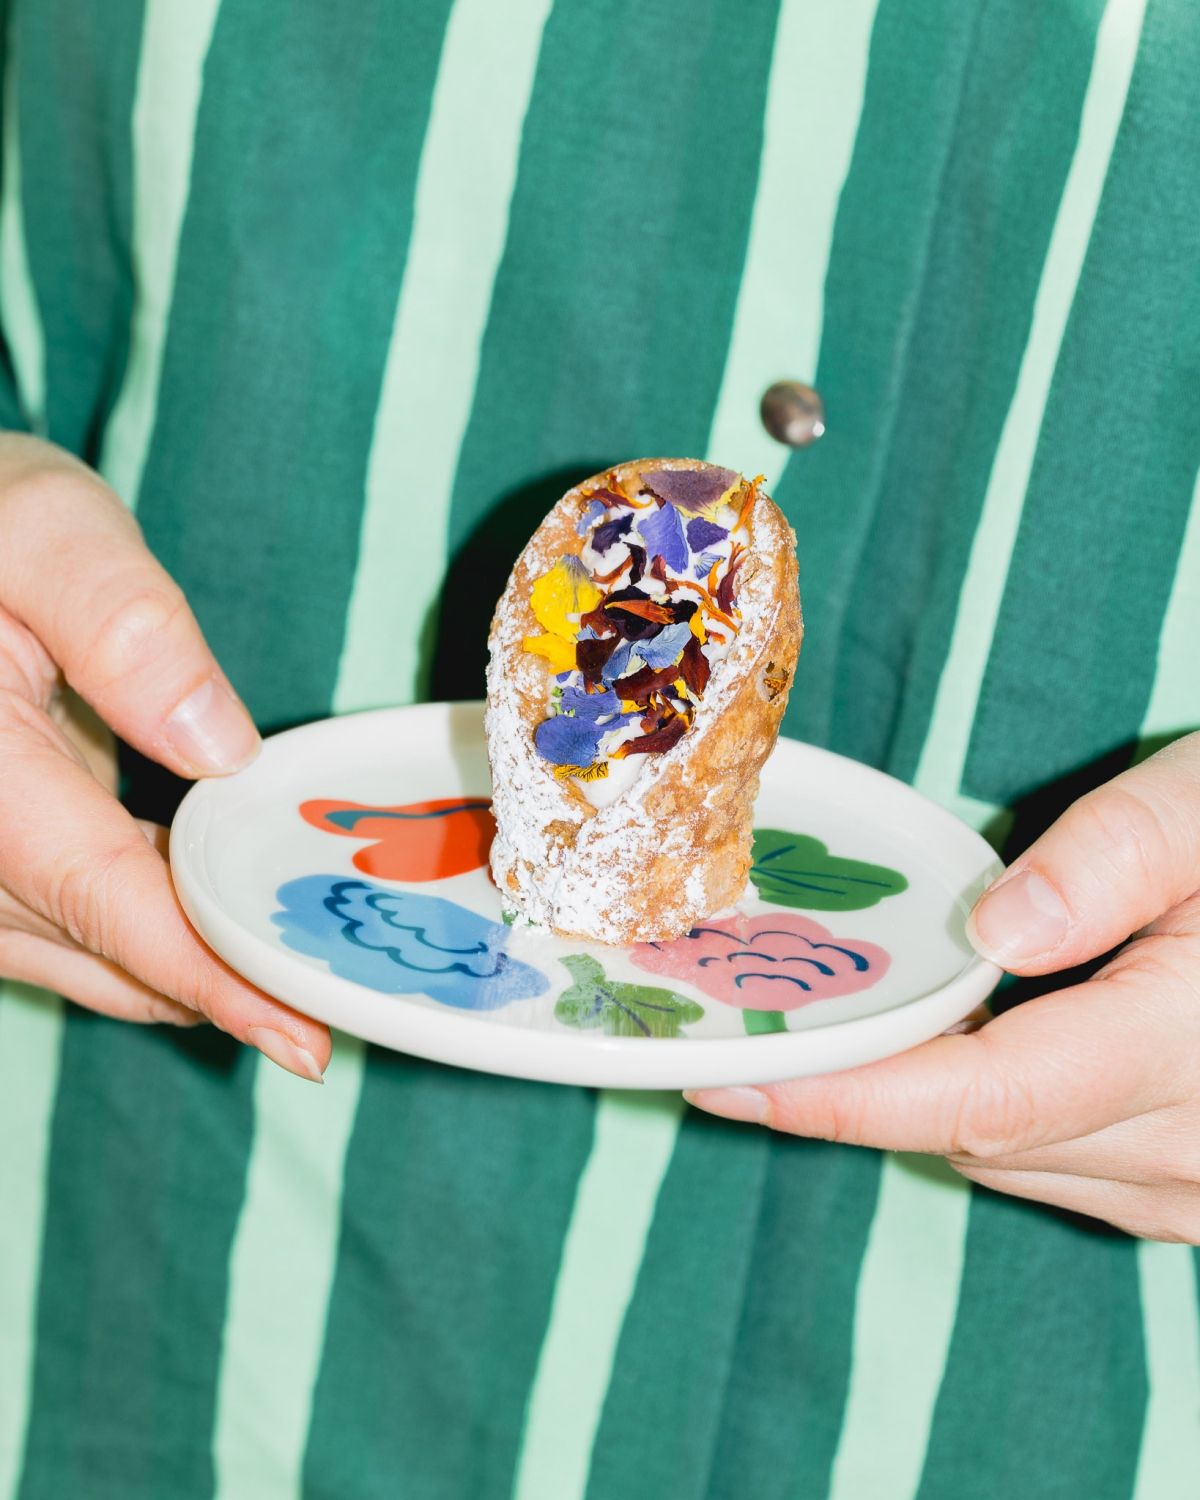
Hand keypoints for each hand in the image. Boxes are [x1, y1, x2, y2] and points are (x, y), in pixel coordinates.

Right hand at [0, 434, 329, 1080]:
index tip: (300, 1034)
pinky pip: (60, 922)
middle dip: (212, 991)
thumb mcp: (46, 531)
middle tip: (324, 1024)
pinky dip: (140, 938)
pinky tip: (217, 935)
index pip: (100, 899)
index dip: (206, 973)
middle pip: (92, 949)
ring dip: (177, 976)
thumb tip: (220, 750)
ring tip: (289, 1000)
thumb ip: (123, 625)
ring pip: (71, 954)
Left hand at [687, 733, 1199, 1241]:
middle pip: (983, 1136)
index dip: (851, 1099)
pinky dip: (997, 1111)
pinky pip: (1062, 1166)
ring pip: (1015, 1159)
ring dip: (930, 1097)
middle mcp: (1199, 1149)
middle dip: (865, 1090)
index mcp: (1194, 1046)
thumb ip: (1116, 860)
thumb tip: (994, 928)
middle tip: (766, 1025)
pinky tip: (973, 1038)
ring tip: (862, 1017)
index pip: (986, 1099)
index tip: (738, 1083)